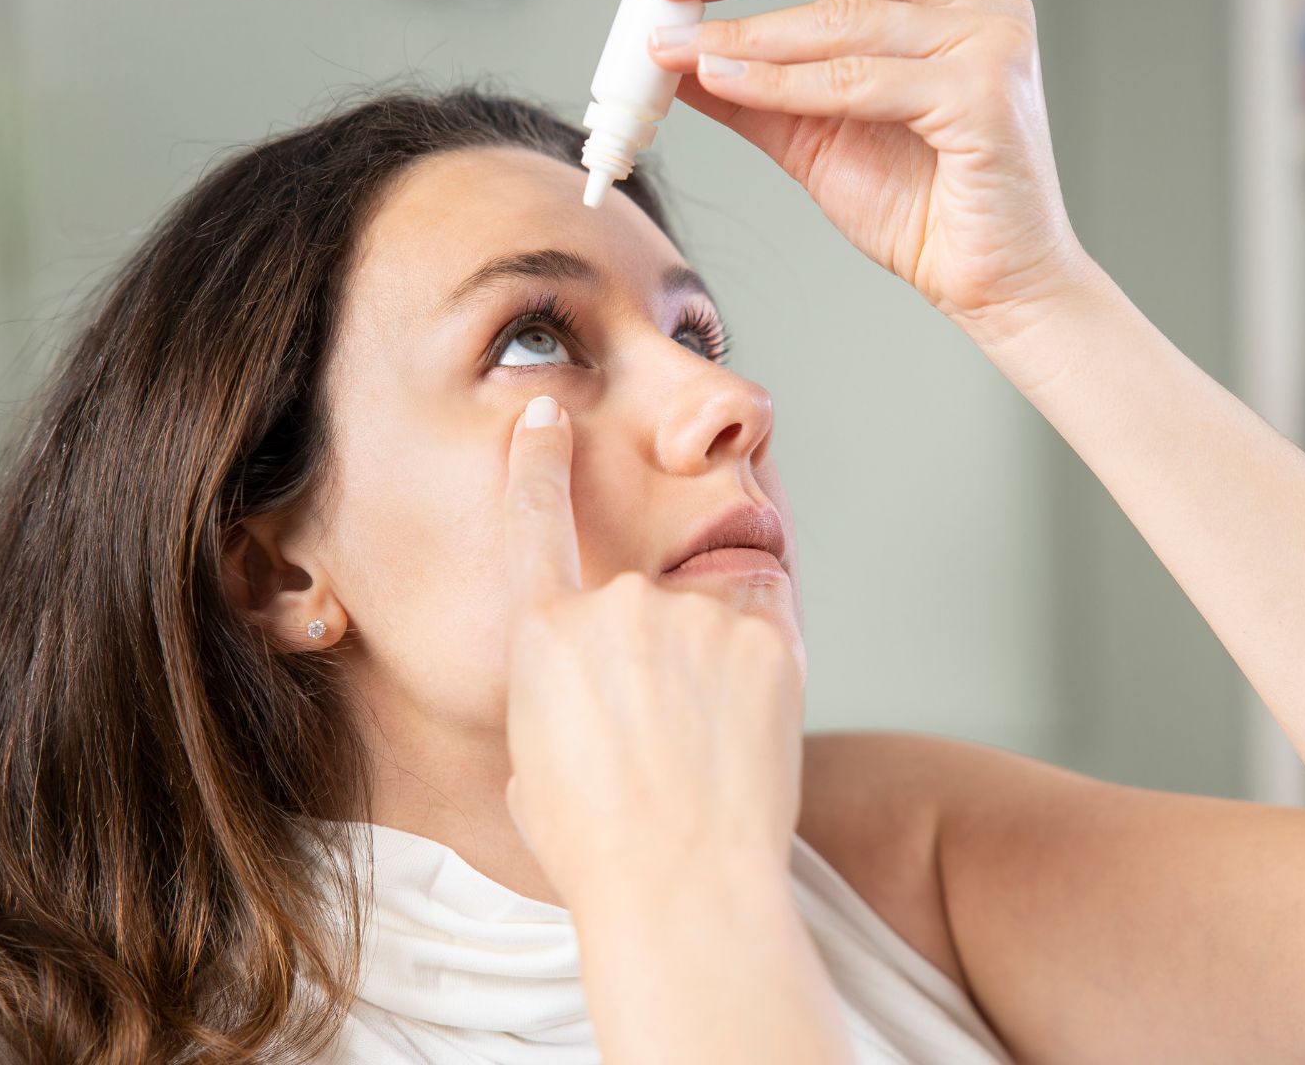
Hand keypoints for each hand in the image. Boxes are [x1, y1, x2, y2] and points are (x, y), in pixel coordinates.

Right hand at [499, 396, 806, 908]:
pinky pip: (769, 627)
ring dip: (714, 663)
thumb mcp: (535, 768)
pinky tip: (749, 733)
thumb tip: (590, 689)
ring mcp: (695, 616)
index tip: (547, 416)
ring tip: (709, 750)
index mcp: (544, 635)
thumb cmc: (598, 849)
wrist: (681, 887)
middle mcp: (616, 606)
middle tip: (669, 740)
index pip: (535, 519)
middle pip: (643, 600)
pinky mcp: (767, 637)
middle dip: (659, 655)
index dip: (540, 462)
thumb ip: (558, 699)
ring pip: (713, 613)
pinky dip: (764, 669)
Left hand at [646, 0, 1085, 340]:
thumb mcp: (816, 132)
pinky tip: (728, 82)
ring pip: (840, 26)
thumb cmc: (927, 208)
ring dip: (747, 38)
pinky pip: (859, 82)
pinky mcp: (984, 94)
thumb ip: (756, 88)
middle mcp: (976, 1)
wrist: (995, 284)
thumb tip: (678, 54)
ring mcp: (987, 40)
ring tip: (679, 51)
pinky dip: (784, 83)